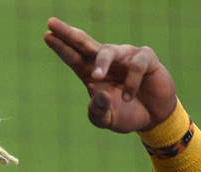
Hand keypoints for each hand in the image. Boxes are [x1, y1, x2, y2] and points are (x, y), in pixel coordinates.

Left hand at [44, 17, 176, 132]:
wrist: (154, 118)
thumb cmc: (126, 114)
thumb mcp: (106, 119)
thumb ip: (97, 111)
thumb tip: (97, 91)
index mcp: (91, 73)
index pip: (72, 57)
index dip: (60, 46)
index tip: (46, 35)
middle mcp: (106, 61)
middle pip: (83, 43)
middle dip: (67, 33)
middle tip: (51, 23)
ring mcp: (126, 57)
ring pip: (107, 51)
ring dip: (101, 64)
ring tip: (96, 78)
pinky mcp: (146, 59)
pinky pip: (135, 65)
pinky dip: (131, 83)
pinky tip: (129, 97)